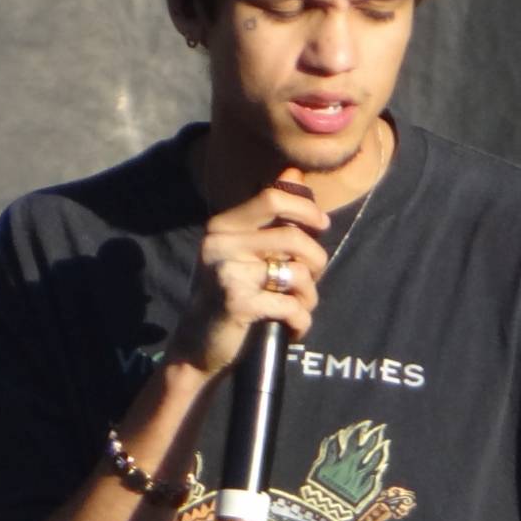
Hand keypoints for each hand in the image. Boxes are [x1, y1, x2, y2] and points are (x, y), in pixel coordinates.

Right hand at [168, 169, 330, 376]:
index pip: (273, 198)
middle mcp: (220, 244)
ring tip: (300, 307)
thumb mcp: (244, 251)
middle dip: (317, 260)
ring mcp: (227, 273)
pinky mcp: (237, 303)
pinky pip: (291, 305)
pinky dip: (301, 321)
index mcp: (222, 226)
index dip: (306, 210)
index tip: (322, 226)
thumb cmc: (231, 294)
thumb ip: (269, 215)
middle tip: (313, 278)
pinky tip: (292, 328)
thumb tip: (294, 173)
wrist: (198, 347)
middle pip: (293, 237)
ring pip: (297, 273)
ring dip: (310, 296)